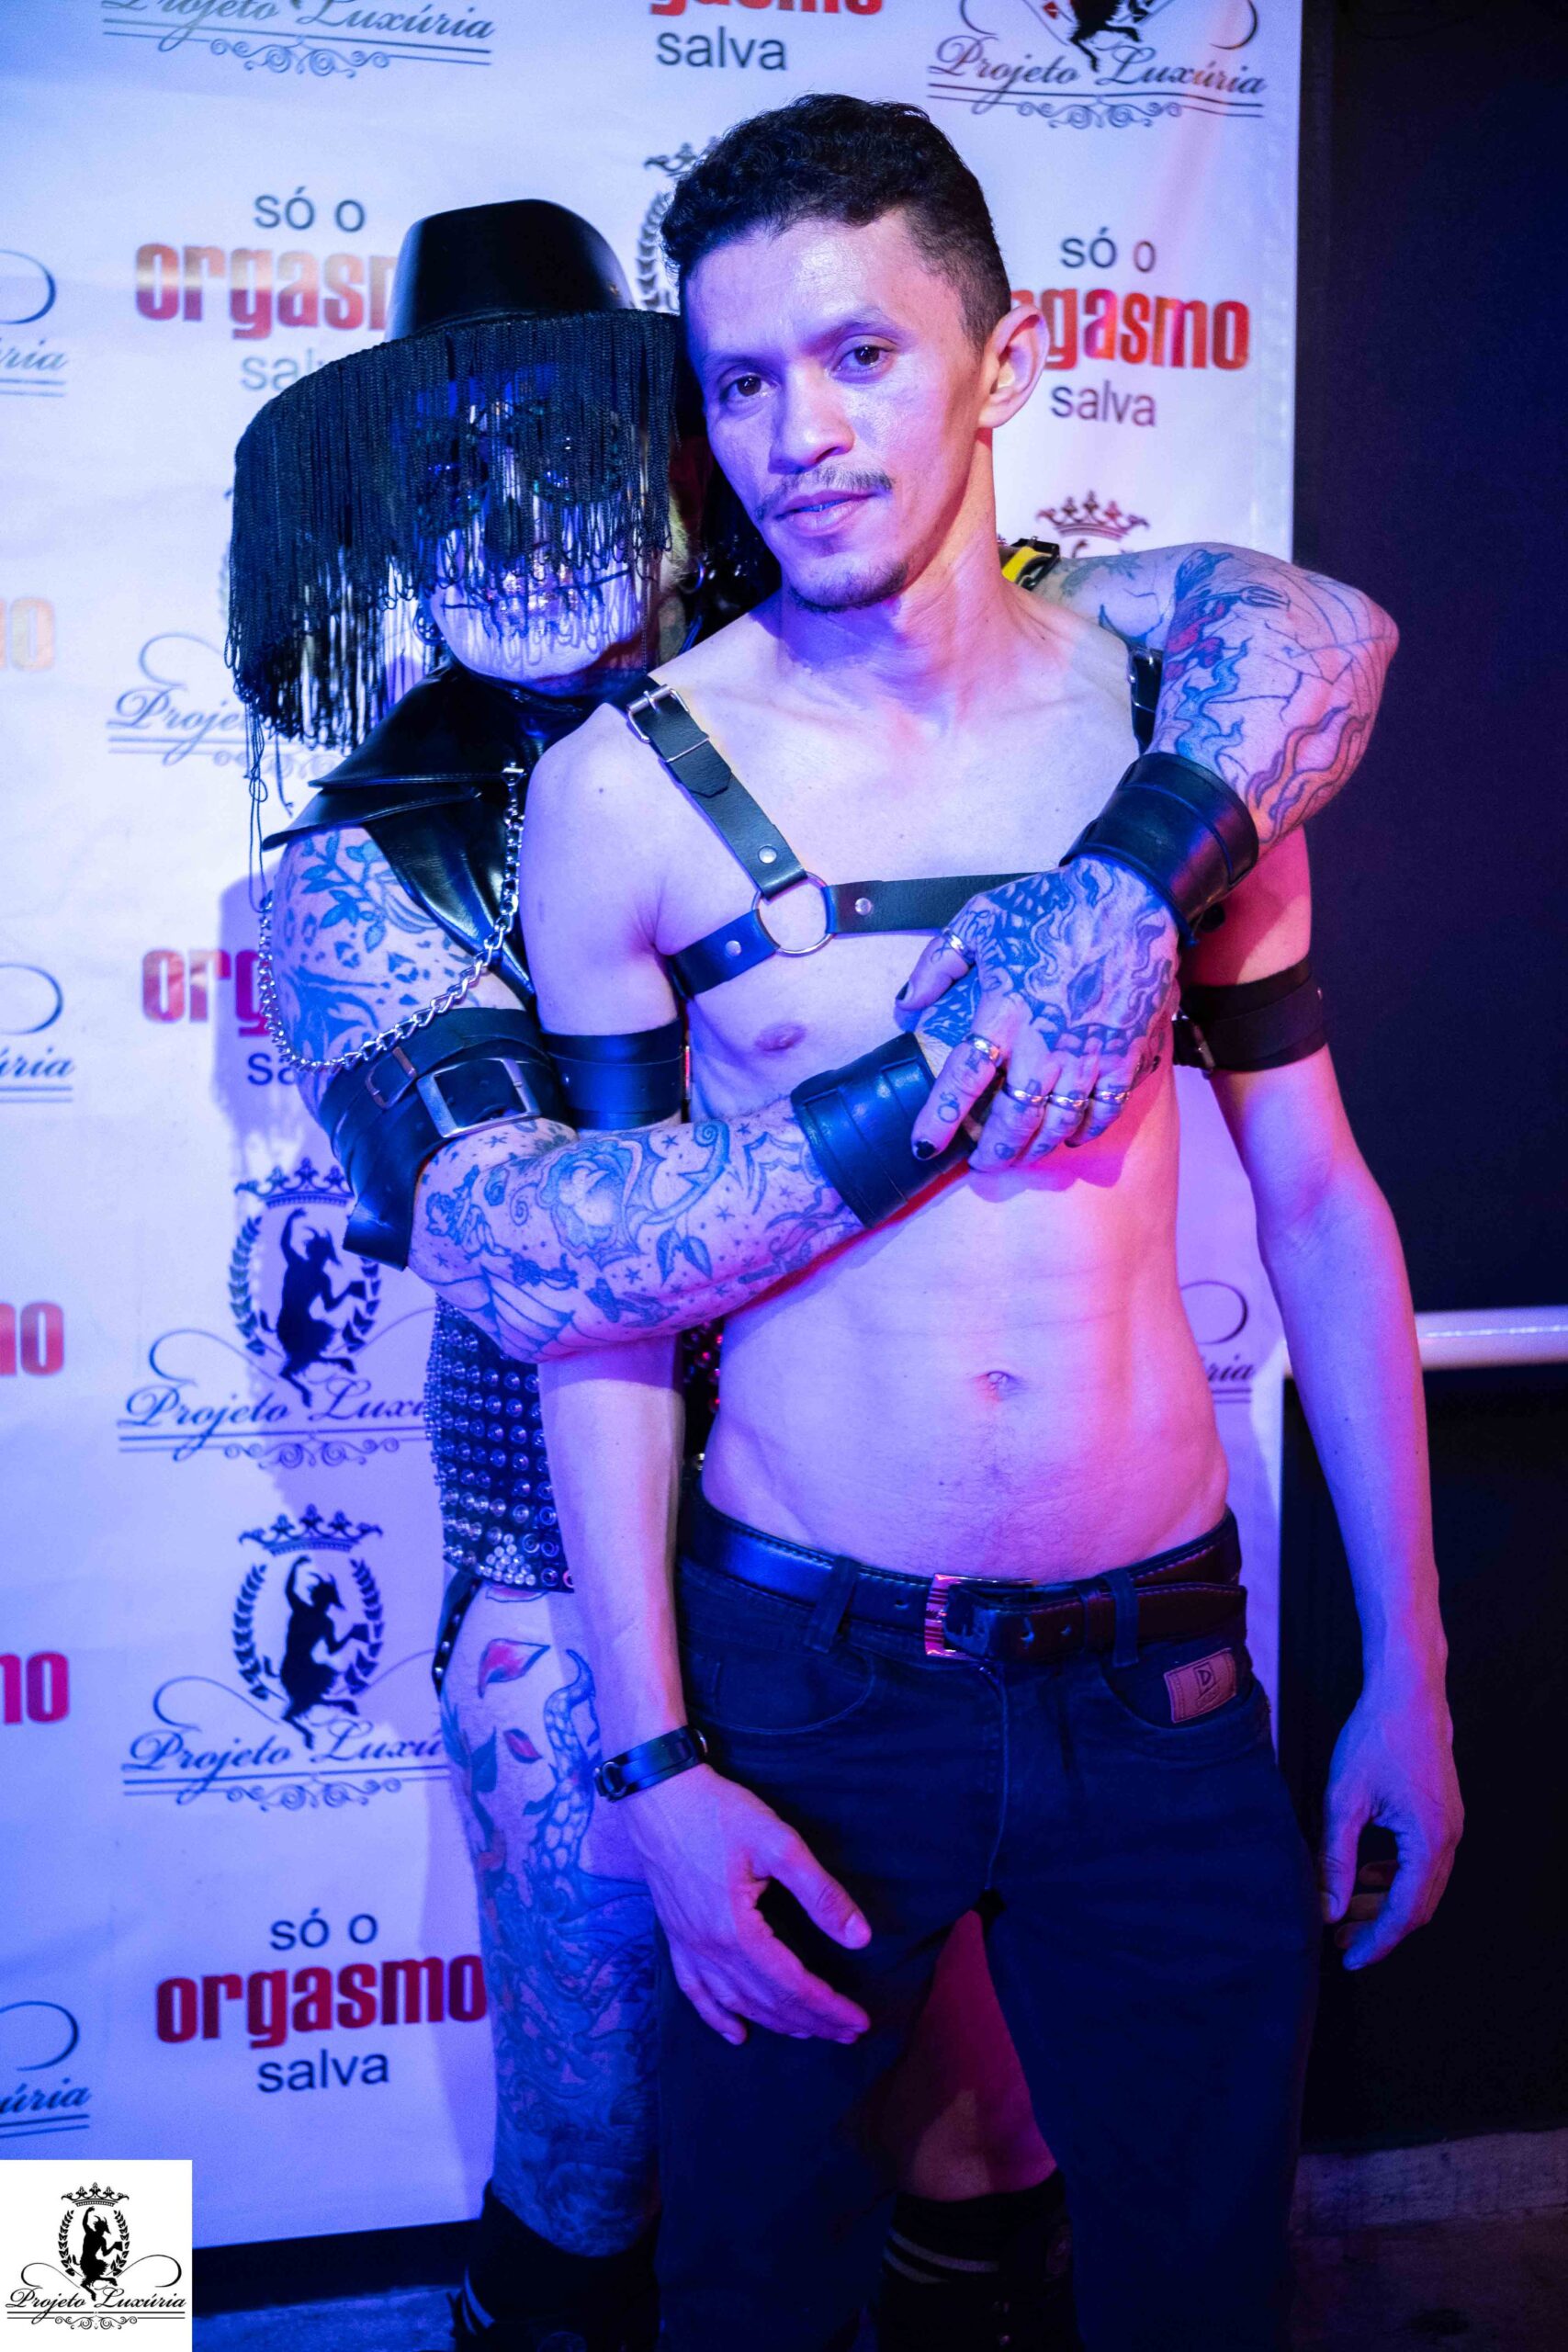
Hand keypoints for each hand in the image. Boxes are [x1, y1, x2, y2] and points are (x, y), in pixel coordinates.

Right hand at [623, 1763, 871, 2044]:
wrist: (657, 1794)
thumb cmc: (718, 1813)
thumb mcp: (778, 1842)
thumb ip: (820, 1893)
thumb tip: (860, 1939)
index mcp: (737, 1931)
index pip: (793, 1985)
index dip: (829, 2007)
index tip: (860, 2023)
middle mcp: (709, 1949)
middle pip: (767, 2001)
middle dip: (811, 2021)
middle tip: (847, 2034)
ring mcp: (687, 1945)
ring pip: (735, 2002)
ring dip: (774, 2023)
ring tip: (809, 2032)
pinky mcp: (674, 1936)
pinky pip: (694, 1990)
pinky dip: (716, 2017)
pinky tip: (736, 2032)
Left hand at [897, 859, 1178, 1167]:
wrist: (1128, 897)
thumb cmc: (1050, 905)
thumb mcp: (978, 920)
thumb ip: (937, 964)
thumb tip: (906, 1006)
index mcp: (1003, 1014)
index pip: (961, 1083)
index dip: (938, 1121)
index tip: (922, 1145)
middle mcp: (1045, 1046)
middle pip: (1013, 1121)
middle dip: (993, 1153)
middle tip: (980, 1164)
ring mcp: (1089, 1055)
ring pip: (1058, 1125)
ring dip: (1035, 1149)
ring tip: (1018, 1155)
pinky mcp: (1126, 1055)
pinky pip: (1105, 1111)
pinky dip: (1086, 1130)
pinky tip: (1071, 1134)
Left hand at [1320, 1674, 1462, 1968]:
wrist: (1408, 1692)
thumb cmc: (1375, 1737)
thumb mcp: (1344, 1801)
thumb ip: (1335, 1859)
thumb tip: (1325, 1908)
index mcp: (1429, 1842)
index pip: (1404, 1913)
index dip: (1376, 1942)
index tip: (1346, 1960)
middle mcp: (1448, 1839)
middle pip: (1416, 1905)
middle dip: (1377, 1927)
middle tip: (1338, 1939)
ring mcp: (1449, 1826)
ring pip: (1419, 1884)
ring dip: (1383, 1902)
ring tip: (1344, 1910)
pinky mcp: (1440, 1813)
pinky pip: (1420, 1861)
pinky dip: (1393, 1876)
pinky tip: (1365, 1874)